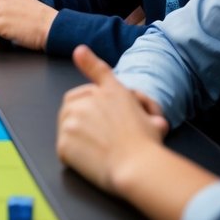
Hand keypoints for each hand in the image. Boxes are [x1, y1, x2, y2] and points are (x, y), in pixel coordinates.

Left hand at [56, 46, 169, 192]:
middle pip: (73, 103)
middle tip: (96, 134)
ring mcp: (72, 120)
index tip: (80, 52)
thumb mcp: (154, 121)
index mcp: (112, 93)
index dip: (89, 61)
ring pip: (67, 125)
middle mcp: (88, 101)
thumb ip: (148, 116)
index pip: (99, 72)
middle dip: (80, 115)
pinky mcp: (63, 141)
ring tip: (97, 149)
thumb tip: (156, 121)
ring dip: (77, 134)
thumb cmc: (148, 146)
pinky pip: (65, 149)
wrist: (136, 166)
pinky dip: (75, 156)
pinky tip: (90, 162)